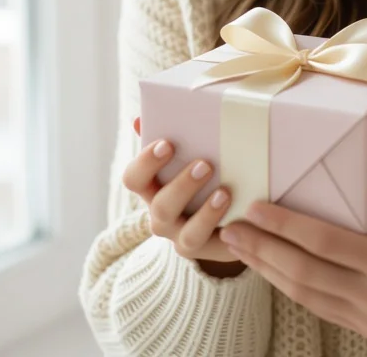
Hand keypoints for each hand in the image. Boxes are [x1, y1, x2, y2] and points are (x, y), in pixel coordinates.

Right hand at [122, 117, 240, 270]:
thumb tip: (139, 119)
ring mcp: (178, 234)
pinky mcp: (200, 248)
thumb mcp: (192, 150)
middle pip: (158, 206)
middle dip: (181, 186)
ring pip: (186, 234)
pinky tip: (232, 208)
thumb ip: (172, 134)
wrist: (232, 209)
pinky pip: (201, 242)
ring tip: (224, 192)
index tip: (167, 144)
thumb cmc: (208, 170)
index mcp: (152, 186)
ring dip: (203, 211)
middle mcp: (161, 213)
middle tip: (205, 165)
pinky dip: (216, 224)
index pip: (134, 178)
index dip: (146, 162)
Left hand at [220, 167, 366, 351]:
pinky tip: (277, 270)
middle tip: (229, 227)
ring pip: (305, 295)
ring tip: (241, 248)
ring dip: (268, 271)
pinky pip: (322, 308)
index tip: (255, 206)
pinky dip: (293, 288)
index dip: (284, 225)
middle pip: (302, 272)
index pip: (324, 243)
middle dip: (261, 249)